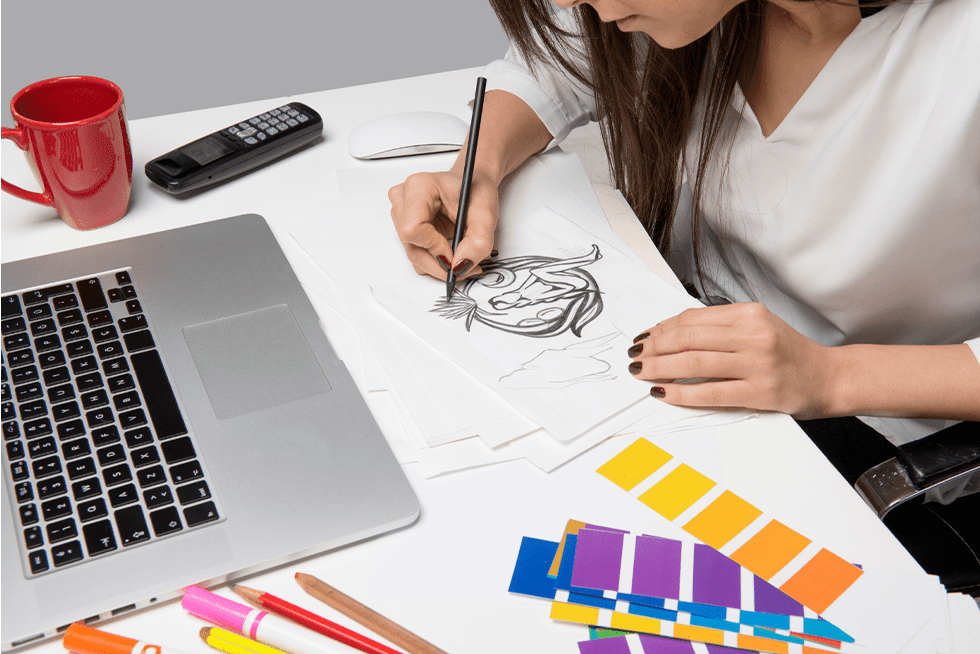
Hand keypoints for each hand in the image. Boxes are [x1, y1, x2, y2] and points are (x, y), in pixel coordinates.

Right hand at [388, 169, 499, 279]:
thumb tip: (460, 267)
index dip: (435, 248)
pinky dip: (434, 260)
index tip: (456, 254)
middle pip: (411, 246)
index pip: (412, 229)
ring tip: (461, 256)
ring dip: (438, 265)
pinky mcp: (403, 225)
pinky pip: (415, 253)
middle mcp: (403, 198)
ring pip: (413, 255)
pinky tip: (450, 252)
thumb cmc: (476, 190)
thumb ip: (478, 243)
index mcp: (419, 187)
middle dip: (439, 264)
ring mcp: (400, 212)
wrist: (472, 184)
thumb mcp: (486, 215)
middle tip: (465, 267)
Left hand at [627, 303, 834, 417]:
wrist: (829, 377)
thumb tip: (672, 333)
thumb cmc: (789, 353)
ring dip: (660, 368)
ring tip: (641, 372)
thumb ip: (720, 327)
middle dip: (655, 347)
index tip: (645, 337)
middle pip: (688, 338)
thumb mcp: (758, 327)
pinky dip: (682, 393)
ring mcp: (758, 364)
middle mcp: (754, 335)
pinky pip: (710, 392)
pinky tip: (664, 392)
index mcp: (749, 314)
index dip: (662, 328)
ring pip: (694, 363)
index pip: (693, 318)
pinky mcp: (761, 392)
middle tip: (635, 355)